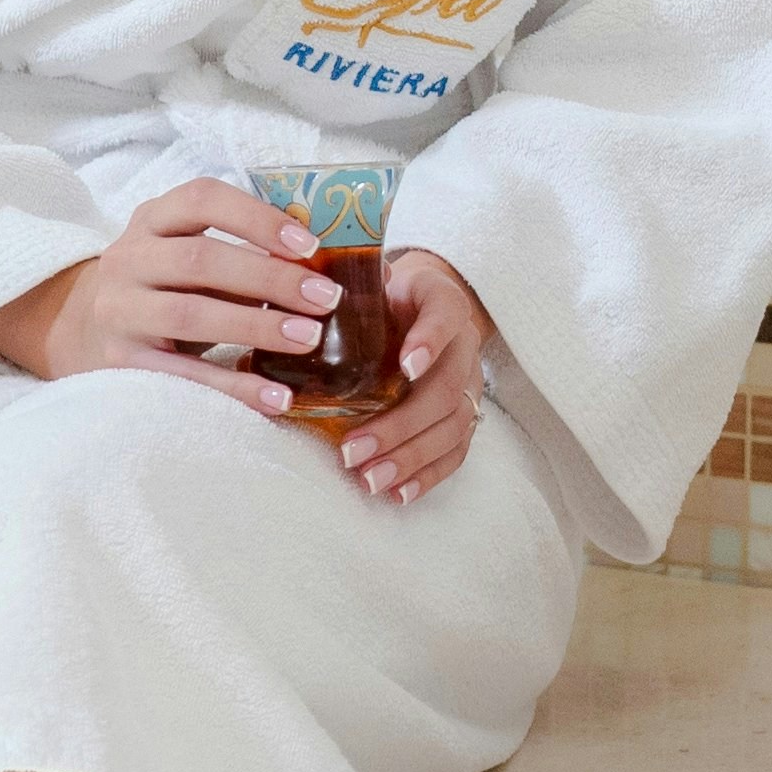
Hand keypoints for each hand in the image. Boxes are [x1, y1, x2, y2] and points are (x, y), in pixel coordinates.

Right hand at [0, 178, 339, 409]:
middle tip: (325, 299)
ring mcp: (119, 312)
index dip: (257, 218)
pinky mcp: (120, 364)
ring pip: (190, 314)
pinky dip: (233, 387)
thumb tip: (317, 264)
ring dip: (257, 327)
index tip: (309, 245)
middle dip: (270, 278)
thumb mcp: (182, 250)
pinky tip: (276, 397)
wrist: (75, 329)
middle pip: (200, 259)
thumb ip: (236, 249)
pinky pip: (182, 376)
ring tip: (308, 338)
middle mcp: (128, 259)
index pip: (202, 199)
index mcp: (152, 219)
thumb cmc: (158, 286)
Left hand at [333, 249, 495, 504]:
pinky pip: (456, 452)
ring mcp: (470, 385)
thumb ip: (350, 283)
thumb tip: (300, 286)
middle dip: (400, 424)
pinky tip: (399, 494)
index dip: (429, 342)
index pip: (444, 318)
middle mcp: (465, 345)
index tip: (405, 365)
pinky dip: (428, 476)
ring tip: (369, 479)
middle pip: (445, 389)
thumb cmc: (389, 293)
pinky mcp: (466, 416)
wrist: (425, 304)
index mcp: (443, 302)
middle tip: (353, 449)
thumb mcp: (375, 277)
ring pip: (452, 427)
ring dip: (410, 457)